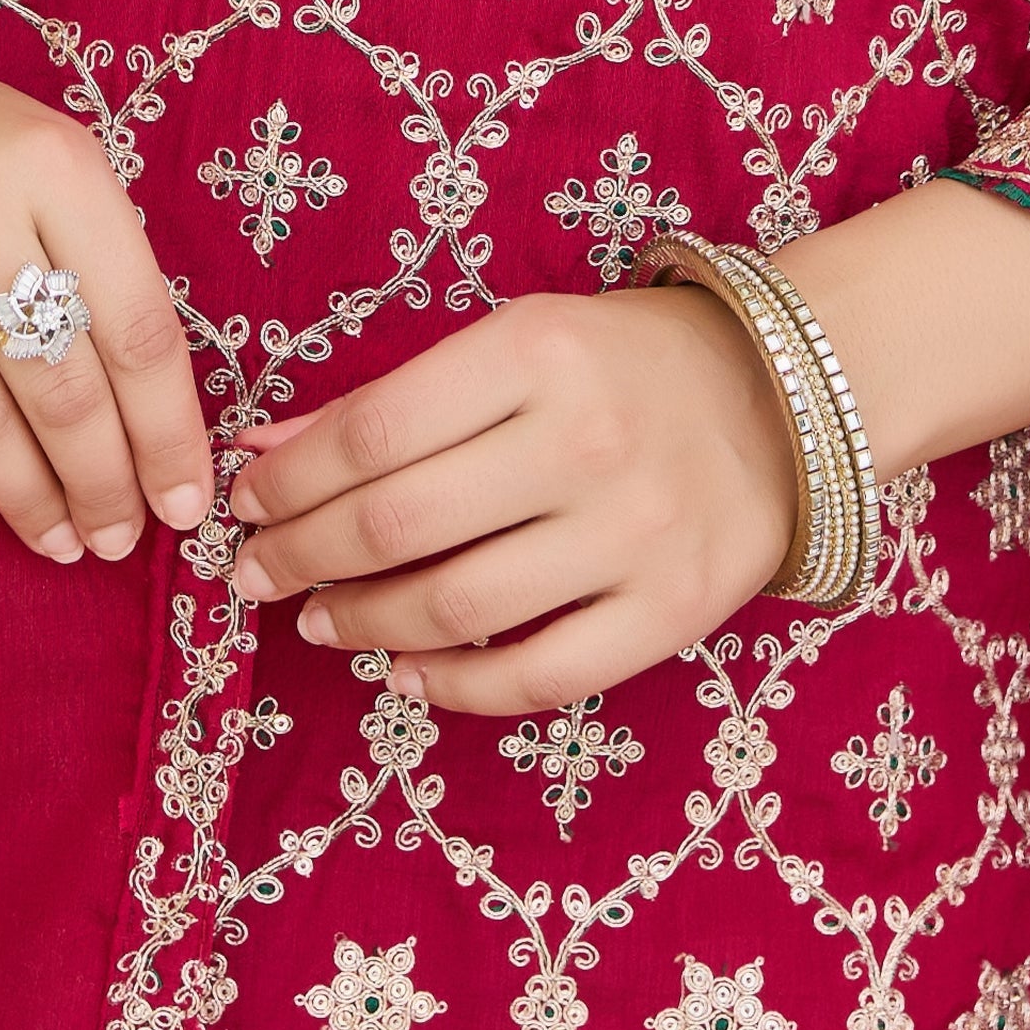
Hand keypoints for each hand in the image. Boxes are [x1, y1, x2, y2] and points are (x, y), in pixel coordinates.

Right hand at [0, 0, 210, 566]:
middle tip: (116, 538)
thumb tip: (152, 421)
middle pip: (60, 387)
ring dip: (25, 500)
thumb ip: (102, 262)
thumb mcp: (50, 158)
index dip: (169, 436)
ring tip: (56, 539)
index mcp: (53, 165)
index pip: (138, 330)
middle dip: (102, 485)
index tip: (185, 503)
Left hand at [224, 286, 796, 715]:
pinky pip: (539, 676)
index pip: (374, 432)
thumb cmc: (622, 362)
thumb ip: (392, 401)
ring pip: (456, 608)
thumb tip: (264, 454)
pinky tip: (407, 673)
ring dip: (363, 623)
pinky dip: (455, 687)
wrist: (784, 402)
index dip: (290, 482)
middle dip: (302, 556)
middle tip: (258, 574)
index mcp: (537, 353)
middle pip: (399, 522)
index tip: (245, 504)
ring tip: (321, 621)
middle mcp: (583, 443)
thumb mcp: (514, 341)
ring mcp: (632, 535)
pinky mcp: (669, 614)